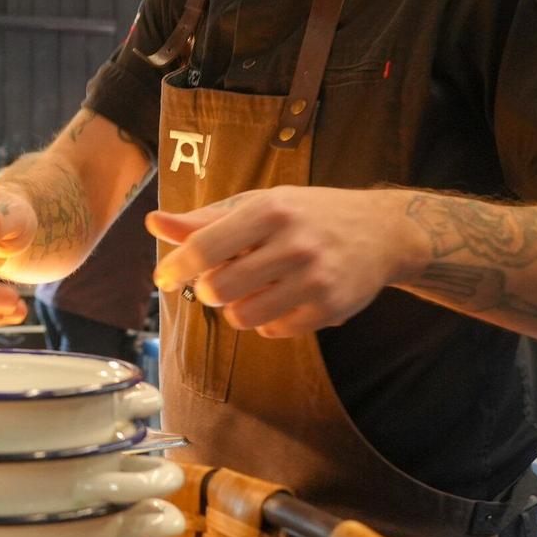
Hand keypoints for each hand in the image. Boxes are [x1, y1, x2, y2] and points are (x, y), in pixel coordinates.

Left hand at [148, 186, 410, 336]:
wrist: (382, 231)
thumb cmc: (307, 215)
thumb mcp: (259, 205)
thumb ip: (205, 220)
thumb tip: (154, 223)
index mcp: (269, 210)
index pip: (205, 246)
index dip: (176, 268)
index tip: (164, 279)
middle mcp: (293, 243)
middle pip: (220, 289)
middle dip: (210, 290)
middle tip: (220, 282)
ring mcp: (314, 278)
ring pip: (243, 317)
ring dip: (237, 309)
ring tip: (251, 291)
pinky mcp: (330, 308)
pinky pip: (274, 331)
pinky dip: (267, 321)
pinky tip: (282, 299)